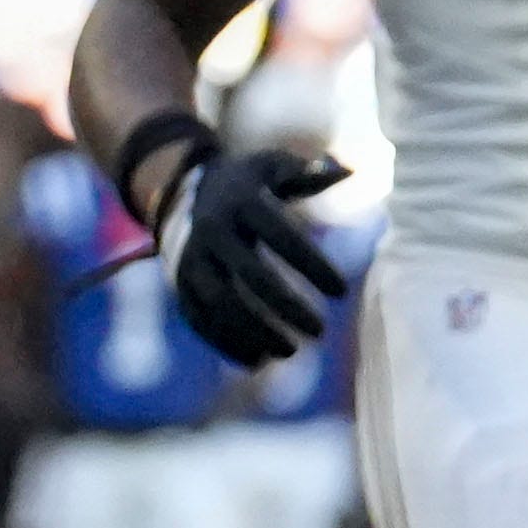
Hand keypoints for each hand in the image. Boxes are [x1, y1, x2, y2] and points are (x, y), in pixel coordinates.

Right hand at [163, 146, 349, 369]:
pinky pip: (197, 318)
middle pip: (247, 276)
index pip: (281, 236)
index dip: (311, 264)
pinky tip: (257, 360)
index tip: (341, 292)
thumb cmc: (246, 182)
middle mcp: (211, 231)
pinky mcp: (178, 283)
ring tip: (290, 351)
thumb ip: (309, 172)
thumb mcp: (272, 166)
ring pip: (218, 303)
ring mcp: (190, 259)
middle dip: (284, 306)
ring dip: (253, 331)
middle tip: (320, 332)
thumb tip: (348, 170)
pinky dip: (224, 342)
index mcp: (242, 202)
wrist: (182, 191)